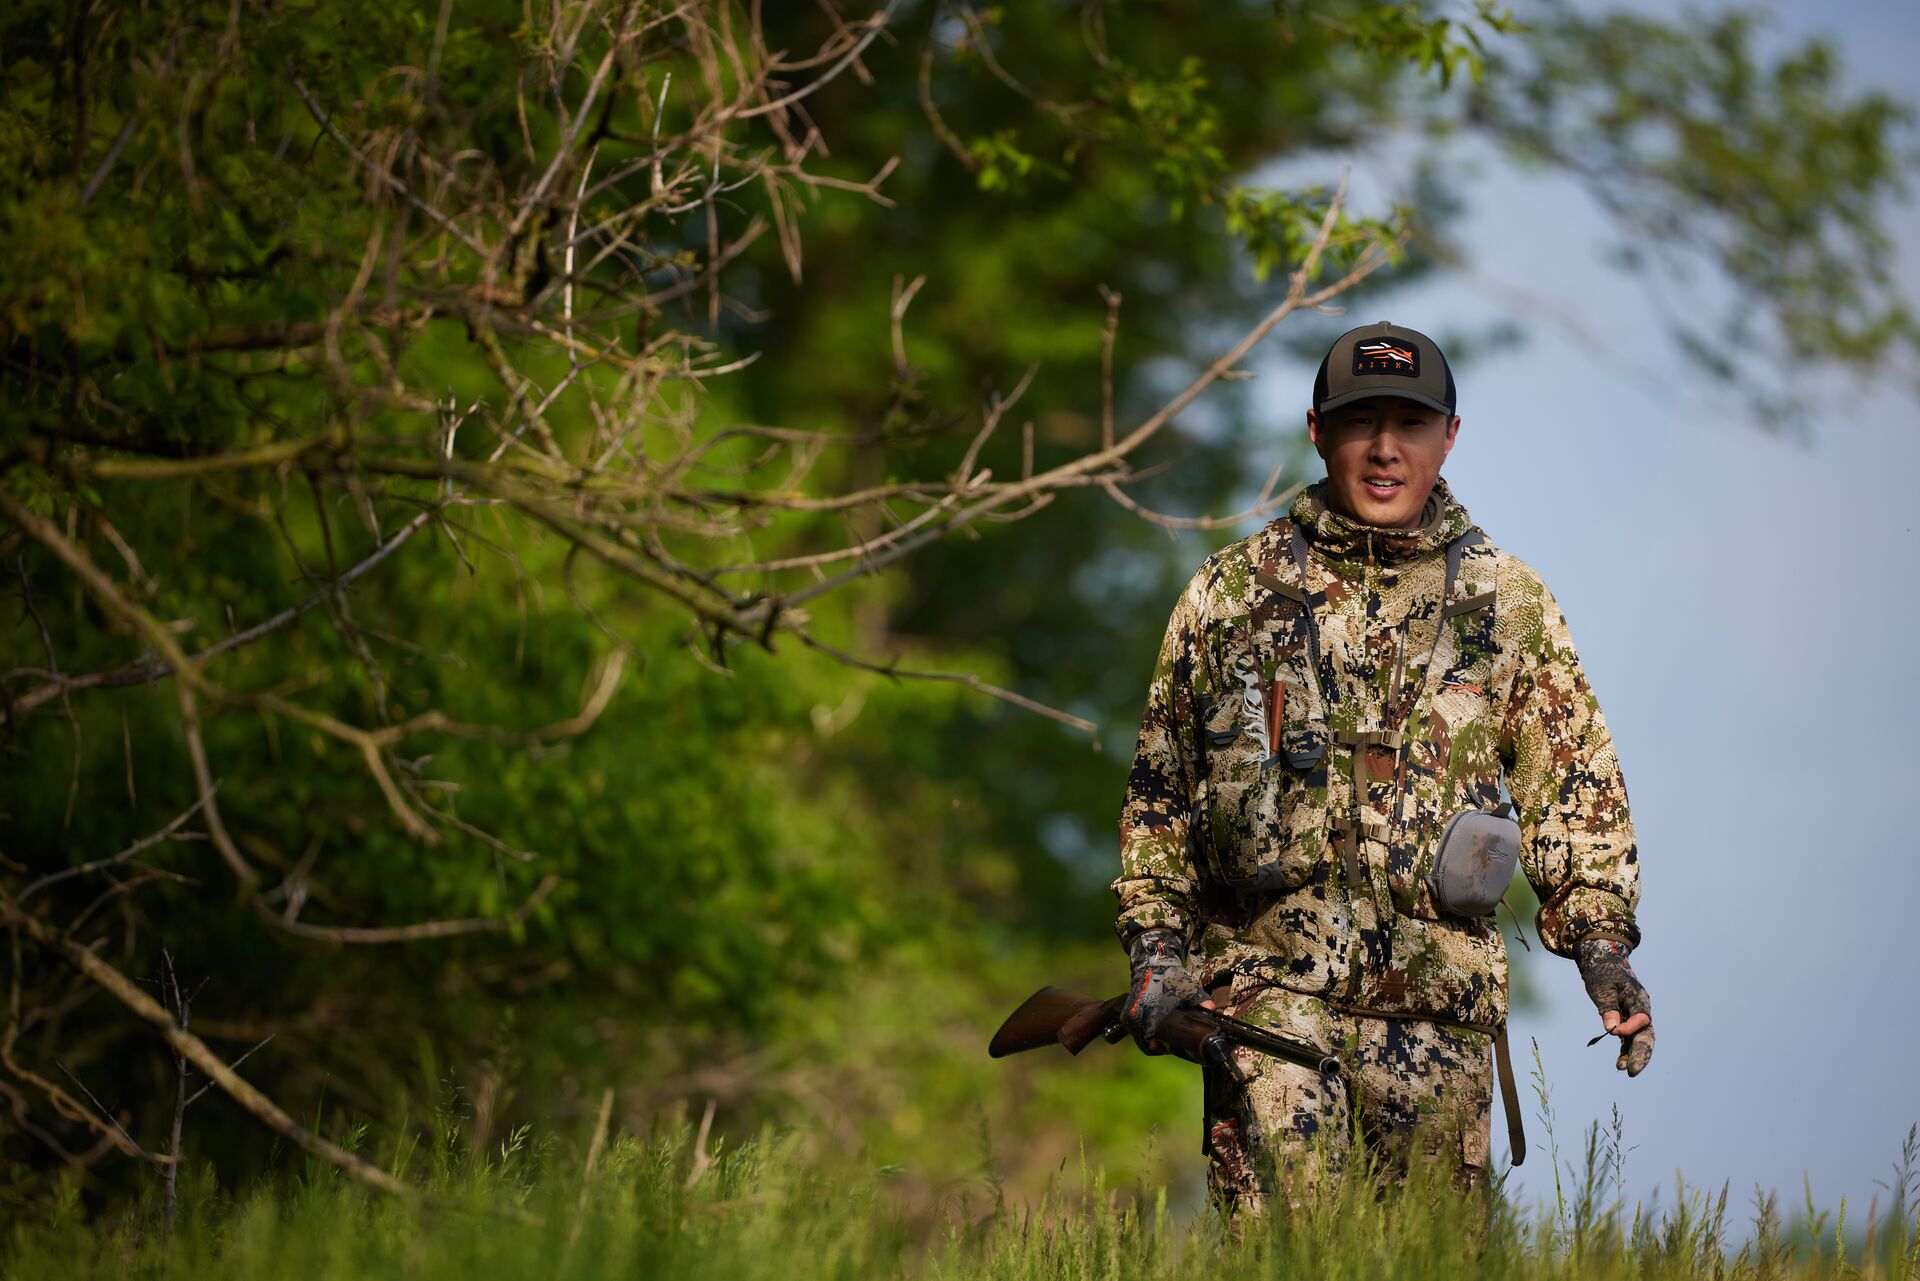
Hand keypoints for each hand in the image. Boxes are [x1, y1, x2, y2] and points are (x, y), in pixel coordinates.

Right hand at [1123, 929, 1214, 1055]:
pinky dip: (1142, 1033)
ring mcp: (1130, 1014)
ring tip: (1161, 1041)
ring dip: (1148, 1040)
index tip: (1170, 1048)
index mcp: (1151, 1012)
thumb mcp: (1189, 988)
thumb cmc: (1171, 977)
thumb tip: (1212, 1010)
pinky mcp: (1126, 1012)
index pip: (1153, 1039)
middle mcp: (1137, 1014)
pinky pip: (1133, 1030)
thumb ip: (1201, 1000)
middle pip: (1145, 1041)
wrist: (1152, 962)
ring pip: (1138, 1036)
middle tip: (1168, 1046)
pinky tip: (1152, 1033)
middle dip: (1156, 1046)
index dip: (1162, 1047)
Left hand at [1575, 937, 1654, 1075]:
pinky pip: (1629, 1039)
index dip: (1630, 1028)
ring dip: (1632, 1055)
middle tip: (1632, 1071)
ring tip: (1622, 1069)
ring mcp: (1635, 1016)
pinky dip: (1625, 1050)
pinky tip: (1619, 1063)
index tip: (1613, 1032)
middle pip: (1646, 1035)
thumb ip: (1608, 1008)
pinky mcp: (1626, 1020)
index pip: (1641, 1019)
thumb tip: (1612, 1030)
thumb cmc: (1602, 972)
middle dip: (1641, 1053)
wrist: (1602, 961)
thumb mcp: (1602, 987)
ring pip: (1639, 1040)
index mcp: (1639, 999)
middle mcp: (1641, 1010)